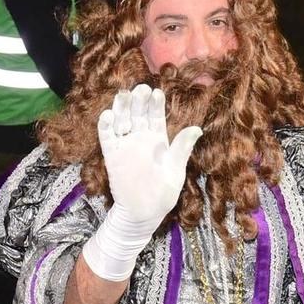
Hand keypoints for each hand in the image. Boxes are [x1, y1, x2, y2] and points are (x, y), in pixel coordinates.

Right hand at [80, 85, 201, 283]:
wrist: (142, 214)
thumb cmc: (162, 194)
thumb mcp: (176, 171)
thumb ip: (182, 149)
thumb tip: (197, 129)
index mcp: (158, 139)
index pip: (156, 116)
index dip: (156, 104)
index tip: (157, 93)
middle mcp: (141, 138)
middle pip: (138, 113)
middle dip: (138, 100)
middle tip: (140, 89)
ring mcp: (125, 145)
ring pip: (121, 120)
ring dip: (121, 107)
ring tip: (124, 95)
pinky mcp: (111, 155)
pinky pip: (106, 136)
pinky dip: (105, 125)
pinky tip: (108, 115)